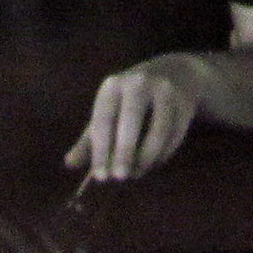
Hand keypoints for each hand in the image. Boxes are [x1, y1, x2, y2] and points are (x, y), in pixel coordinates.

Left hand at [65, 53, 205, 182]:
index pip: (103, 120)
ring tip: (137, 173)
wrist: (174, 75)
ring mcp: (164, 91)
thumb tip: (69, 163)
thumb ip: (89, 140)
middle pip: (131, 120)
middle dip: (124, 151)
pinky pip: (174, 135)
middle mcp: (138, 83)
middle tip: (119, 177)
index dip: (100, 150)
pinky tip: (153, 164)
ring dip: (147, 157)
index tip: (100, 176)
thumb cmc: (130, 101)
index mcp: (113, 85)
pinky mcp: (183, 104)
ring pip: (158, 129)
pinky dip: (163, 154)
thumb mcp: (108, 113)